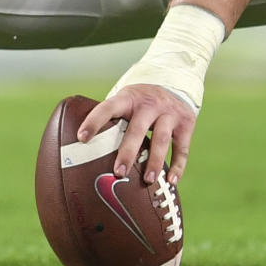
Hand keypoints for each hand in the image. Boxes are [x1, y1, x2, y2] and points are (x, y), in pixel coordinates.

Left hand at [77, 84, 195, 185]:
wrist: (173, 85)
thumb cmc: (138, 104)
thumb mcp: (124, 102)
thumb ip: (109, 121)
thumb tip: (79, 148)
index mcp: (128, 98)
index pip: (108, 107)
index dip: (94, 121)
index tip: (81, 138)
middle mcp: (149, 103)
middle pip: (137, 128)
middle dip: (128, 151)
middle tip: (118, 172)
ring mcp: (169, 112)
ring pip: (162, 138)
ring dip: (154, 160)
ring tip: (147, 180)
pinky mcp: (186, 123)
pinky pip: (182, 147)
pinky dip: (178, 165)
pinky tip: (172, 180)